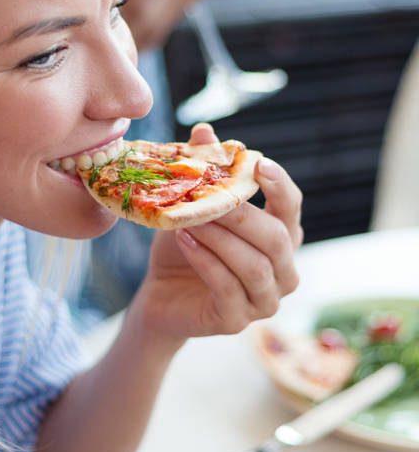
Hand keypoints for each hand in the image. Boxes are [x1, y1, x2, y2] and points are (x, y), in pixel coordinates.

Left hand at [130, 123, 302, 339]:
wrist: (159, 293)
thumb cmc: (184, 245)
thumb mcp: (190, 205)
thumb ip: (203, 170)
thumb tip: (204, 130)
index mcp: (279, 237)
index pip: (293, 209)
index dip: (280, 186)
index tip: (259, 164)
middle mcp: (282, 271)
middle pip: (276, 239)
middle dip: (241, 214)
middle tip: (206, 196)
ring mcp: (264, 300)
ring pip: (255, 266)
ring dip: (220, 239)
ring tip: (188, 219)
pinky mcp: (236, 320)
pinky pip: (228, 288)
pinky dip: (205, 261)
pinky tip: (184, 240)